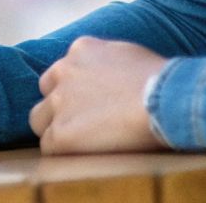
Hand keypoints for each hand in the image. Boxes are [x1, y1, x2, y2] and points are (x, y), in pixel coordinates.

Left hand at [29, 37, 168, 153]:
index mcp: (82, 49)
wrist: (165, 102)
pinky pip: (49, 147)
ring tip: (84, 142)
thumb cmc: (164, 83)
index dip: (77, 89)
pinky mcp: (60, 134)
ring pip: (40, 119)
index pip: (65, 70)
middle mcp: (63, 71)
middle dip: (61, 106)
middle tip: (86, 123)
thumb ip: (110, 61)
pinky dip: (64, 153)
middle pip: (47, 92)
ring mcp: (59, 102)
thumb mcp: (131, 56)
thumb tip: (113, 74)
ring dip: (56, 130)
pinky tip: (87, 156)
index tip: (94, 103)